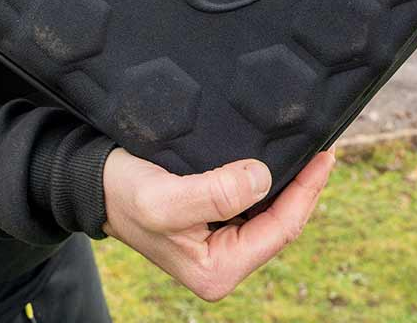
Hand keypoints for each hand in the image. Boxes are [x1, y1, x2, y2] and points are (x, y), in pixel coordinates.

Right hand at [102, 144, 335, 302]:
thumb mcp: (166, 198)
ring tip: (309, 151)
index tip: (325, 154)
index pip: (279, 229)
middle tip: (325, 148)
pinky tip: (277, 159)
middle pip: (280, 224)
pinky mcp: (210, 219)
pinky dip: (267, 180)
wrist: (91, 182)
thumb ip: (216, 194)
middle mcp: (222, 261)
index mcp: (218, 269)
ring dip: (289, 183)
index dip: (307, 191)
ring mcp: (217, 243)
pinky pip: (250, 202)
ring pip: (268, 213)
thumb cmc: (123, 193)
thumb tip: (263, 178)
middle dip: (304, 187)